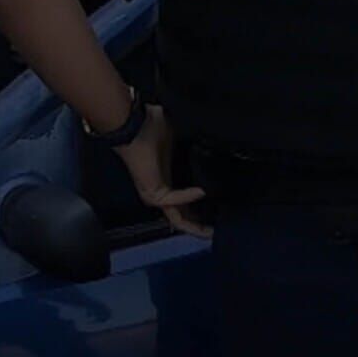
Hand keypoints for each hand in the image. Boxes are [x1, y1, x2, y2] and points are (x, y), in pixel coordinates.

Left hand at [112, 104, 209, 237]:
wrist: (134, 126)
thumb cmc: (154, 128)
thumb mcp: (183, 137)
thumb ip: (198, 146)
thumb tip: (221, 139)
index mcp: (170, 178)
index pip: (188, 201)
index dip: (204, 209)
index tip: (222, 211)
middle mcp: (163, 190)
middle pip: (184, 217)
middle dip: (202, 226)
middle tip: (220, 230)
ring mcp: (157, 195)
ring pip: (178, 219)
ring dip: (196, 225)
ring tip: (213, 229)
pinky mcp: (154, 193)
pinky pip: (175, 201)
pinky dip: (189, 197)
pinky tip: (203, 191)